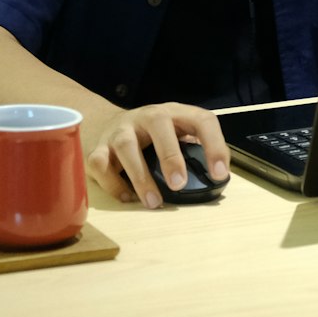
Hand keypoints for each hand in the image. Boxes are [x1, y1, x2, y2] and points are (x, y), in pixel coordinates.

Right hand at [85, 102, 228, 208]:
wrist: (107, 123)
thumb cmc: (152, 136)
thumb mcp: (176, 134)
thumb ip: (193, 151)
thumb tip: (215, 179)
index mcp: (175, 114)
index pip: (201, 120)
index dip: (214, 145)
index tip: (219, 174)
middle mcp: (147, 116)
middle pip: (160, 124)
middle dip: (170, 155)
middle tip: (178, 184)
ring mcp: (120, 130)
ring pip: (126, 146)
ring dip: (140, 176)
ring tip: (154, 202)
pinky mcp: (98, 147)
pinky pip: (100, 164)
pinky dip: (113, 183)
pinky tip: (127, 197)